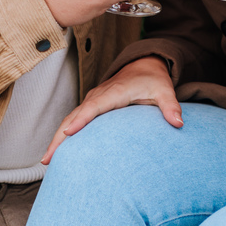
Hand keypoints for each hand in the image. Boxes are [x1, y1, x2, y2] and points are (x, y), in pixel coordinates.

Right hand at [41, 56, 180, 162]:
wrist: (143, 65)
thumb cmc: (153, 80)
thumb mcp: (165, 90)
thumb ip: (171, 106)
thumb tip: (179, 123)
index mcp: (114, 92)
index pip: (94, 107)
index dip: (80, 120)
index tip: (68, 134)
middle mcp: (98, 96)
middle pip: (74, 116)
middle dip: (59, 137)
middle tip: (48, 158)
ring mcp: (92, 101)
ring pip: (69, 120)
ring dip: (57, 138)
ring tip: (46, 160)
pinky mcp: (91, 106)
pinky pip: (73, 120)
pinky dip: (63, 134)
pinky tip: (57, 151)